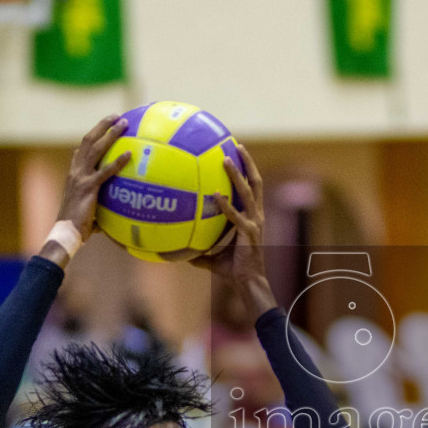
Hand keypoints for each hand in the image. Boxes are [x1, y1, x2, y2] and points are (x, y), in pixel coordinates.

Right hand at [52, 115, 131, 253]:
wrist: (66, 232)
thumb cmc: (78, 226)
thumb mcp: (88, 209)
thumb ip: (101, 203)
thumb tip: (118, 210)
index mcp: (73, 174)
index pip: (82, 150)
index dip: (93, 137)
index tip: (104, 128)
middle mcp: (75, 171)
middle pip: (88, 140)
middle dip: (102, 126)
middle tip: (116, 116)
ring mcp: (81, 177)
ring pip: (96, 148)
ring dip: (110, 133)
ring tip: (123, 123)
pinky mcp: (88, 187)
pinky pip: (106, 171)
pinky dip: (118, 162)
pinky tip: (130, 155)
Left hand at [193, 143, 272, 316]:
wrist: (248, 283)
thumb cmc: (232, 269)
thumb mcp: (209, 255)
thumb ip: (195, 247)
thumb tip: (172, 248)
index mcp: (251, 216)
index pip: (251, 188)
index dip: (245, 170)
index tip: (236, 153)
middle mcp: (256, 215)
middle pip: (255, 182)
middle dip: (248, 162)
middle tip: (236, 144)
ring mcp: (254, 223)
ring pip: (249, 192)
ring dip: (238, 175)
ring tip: (226, 160)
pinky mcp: (250, 233)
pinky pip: (236, 216)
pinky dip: (226, 206)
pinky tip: (214, 196)